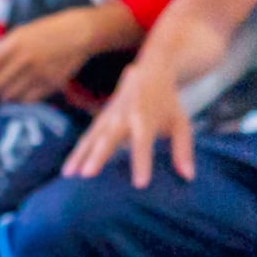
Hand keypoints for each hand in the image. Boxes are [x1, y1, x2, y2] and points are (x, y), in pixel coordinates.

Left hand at [0, 0, 138, 105]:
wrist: (78, 34)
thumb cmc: (45, 31)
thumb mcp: (21, 33)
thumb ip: (3, 49)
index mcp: (13, 44)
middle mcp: (23, 60)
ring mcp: (38, 74)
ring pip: (11, 95)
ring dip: (2, 97)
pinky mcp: (51, 84)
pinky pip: (29, 99)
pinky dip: (20, 100)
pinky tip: (18, 96)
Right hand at [66, 57, 197, 185]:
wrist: (149, 72)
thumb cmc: (168, 104)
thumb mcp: (181, 123)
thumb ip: (184, 150)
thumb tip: (188, 177)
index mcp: (146, 118)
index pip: (143, 142)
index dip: (141, 162)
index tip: (140, 184)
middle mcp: (124, 116)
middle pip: (109, 139)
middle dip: (98, 156)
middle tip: (88, 175)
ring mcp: (109, 116)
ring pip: (91, 138)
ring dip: (80, 156)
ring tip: (69, 175)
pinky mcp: (100, 119)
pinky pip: (87, 138)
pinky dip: (77, 153)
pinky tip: (68, 171)